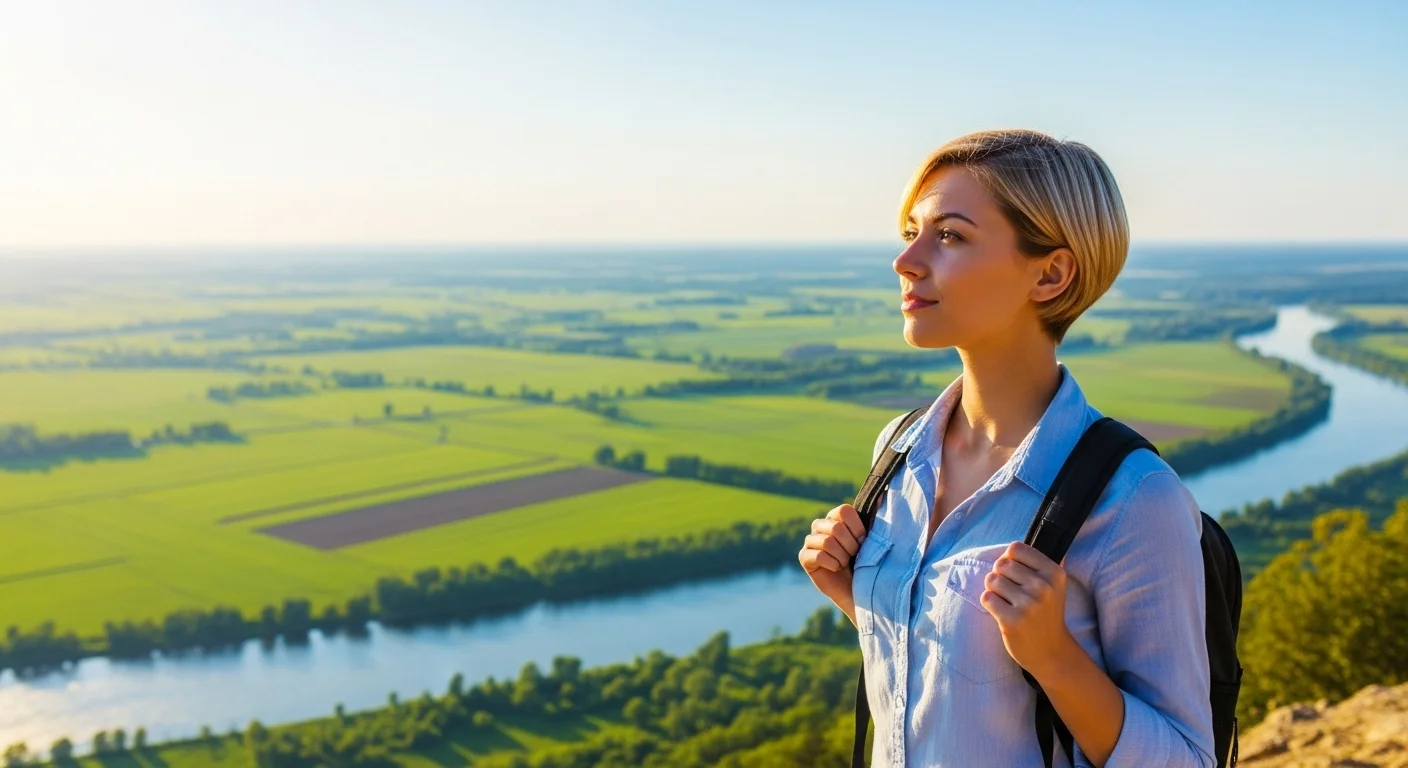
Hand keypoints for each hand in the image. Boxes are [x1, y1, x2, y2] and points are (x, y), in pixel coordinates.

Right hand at [798, 504, 866, 616]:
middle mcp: (820, 525)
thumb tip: (882, 494)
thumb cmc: (865, 562)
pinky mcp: (804, 556)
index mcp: (836, 517)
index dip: (856, 528)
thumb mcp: (872, 539)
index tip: (863, 542)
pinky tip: (835, 569)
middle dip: (850, 546)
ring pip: (827, 542)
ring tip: (844, 563)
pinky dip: (833, 564)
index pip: (844, 510)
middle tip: (854, 556)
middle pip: (836, 527)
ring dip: (842, 556)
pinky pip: (819, 555)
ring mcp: (810, 540)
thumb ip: (874, 518)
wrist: (856, 589)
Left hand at [980, 541, 1076, 678]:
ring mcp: (1028, 604)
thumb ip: (1035, 563)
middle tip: (1011, 592)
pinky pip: (986, 597)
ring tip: (1007, 602)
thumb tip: (1012, 547)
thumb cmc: (1045, 612)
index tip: (1015, 574)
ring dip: (994, 590)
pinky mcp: (1012, 620)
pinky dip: (989, 603)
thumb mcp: (1052, 585)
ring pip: (992, 579)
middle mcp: (1043, 587)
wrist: (1051, 651)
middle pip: (1002, 563)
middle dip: (1000, 575)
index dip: (1009, 559)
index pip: (1016, 548)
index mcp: (1054, 573)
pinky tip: (1003, 613)